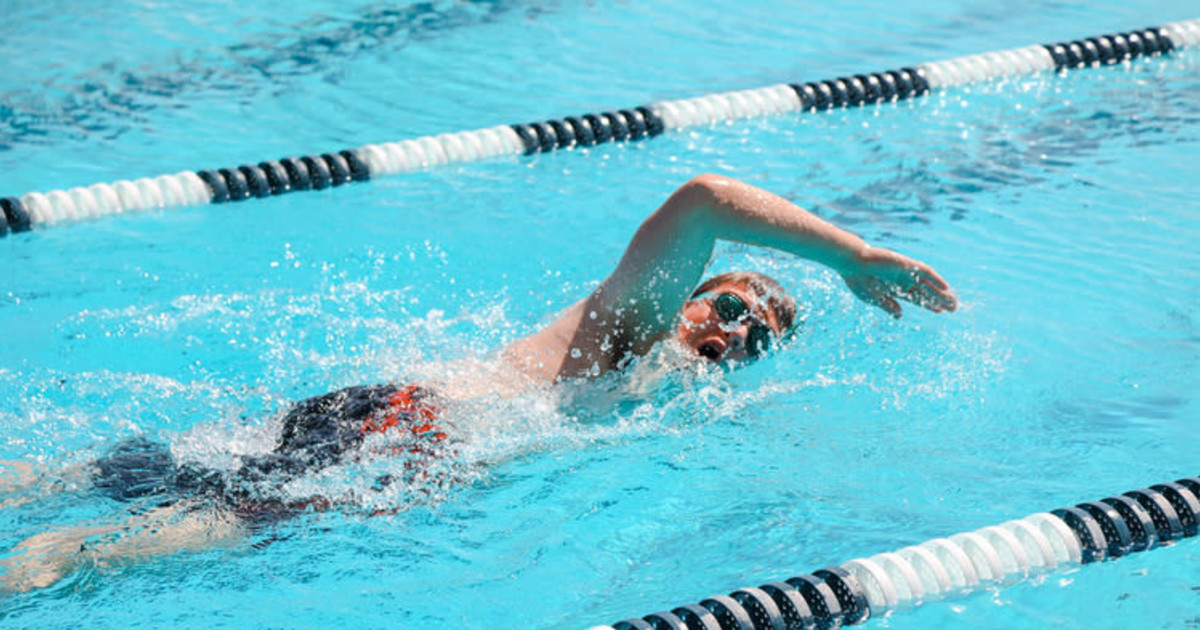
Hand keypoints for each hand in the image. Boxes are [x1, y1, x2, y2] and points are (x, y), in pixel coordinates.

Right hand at [840, 246, 956, 317]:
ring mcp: (906, 272)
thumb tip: (901, 315)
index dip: (928, 304)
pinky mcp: (906, 264)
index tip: (940, 312)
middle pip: (926, 292)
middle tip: (954, 308)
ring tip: (953, 301)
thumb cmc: (859, 280)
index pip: (916, 298)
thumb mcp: (874, 298)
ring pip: (928, 283)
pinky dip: (935, 278)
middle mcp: (903, 280)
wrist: (852, 264)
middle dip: (939, 300)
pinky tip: (945, 287)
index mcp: (895, 289)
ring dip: (941, 292)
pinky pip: (925, 271)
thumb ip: (888, 306)